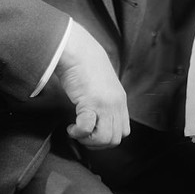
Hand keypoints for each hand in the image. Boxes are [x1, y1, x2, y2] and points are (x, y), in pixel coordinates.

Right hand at [55, 21, 129, 149]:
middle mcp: (116, 104)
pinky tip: (71, 127)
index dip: (108, 136)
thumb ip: (105, 99)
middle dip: (97, 143)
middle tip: (83, 135)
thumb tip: (97, 116)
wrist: (78, 50)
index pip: (124, 131)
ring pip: (104, 139)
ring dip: (88, 140)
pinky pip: (87, 129)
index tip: (93, 132)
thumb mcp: (102, 84)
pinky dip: (78, 133)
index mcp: (120, 100)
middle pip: (115, 139)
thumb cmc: (86, 64)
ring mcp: (105, 104)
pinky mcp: (91, 102)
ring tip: (77, 131)